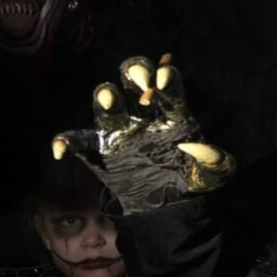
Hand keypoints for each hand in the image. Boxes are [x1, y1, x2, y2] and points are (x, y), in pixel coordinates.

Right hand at [51, 53, 236, 212]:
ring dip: (106, 98)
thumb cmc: (189, 178)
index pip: (169, 88)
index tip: (165, 78)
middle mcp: (143, 113)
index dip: (167, 80)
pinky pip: (78, 140)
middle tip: (141, 81)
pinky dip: (66, 142)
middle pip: (134, 80)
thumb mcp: (210, 176)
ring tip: (109, 99)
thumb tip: (202, 149)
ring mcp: (119, 128)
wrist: (164, 204)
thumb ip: (215, 164)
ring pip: (107, 103)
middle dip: (136, 73)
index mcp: (172, 113)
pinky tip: (61, 151)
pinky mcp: (98, 148)